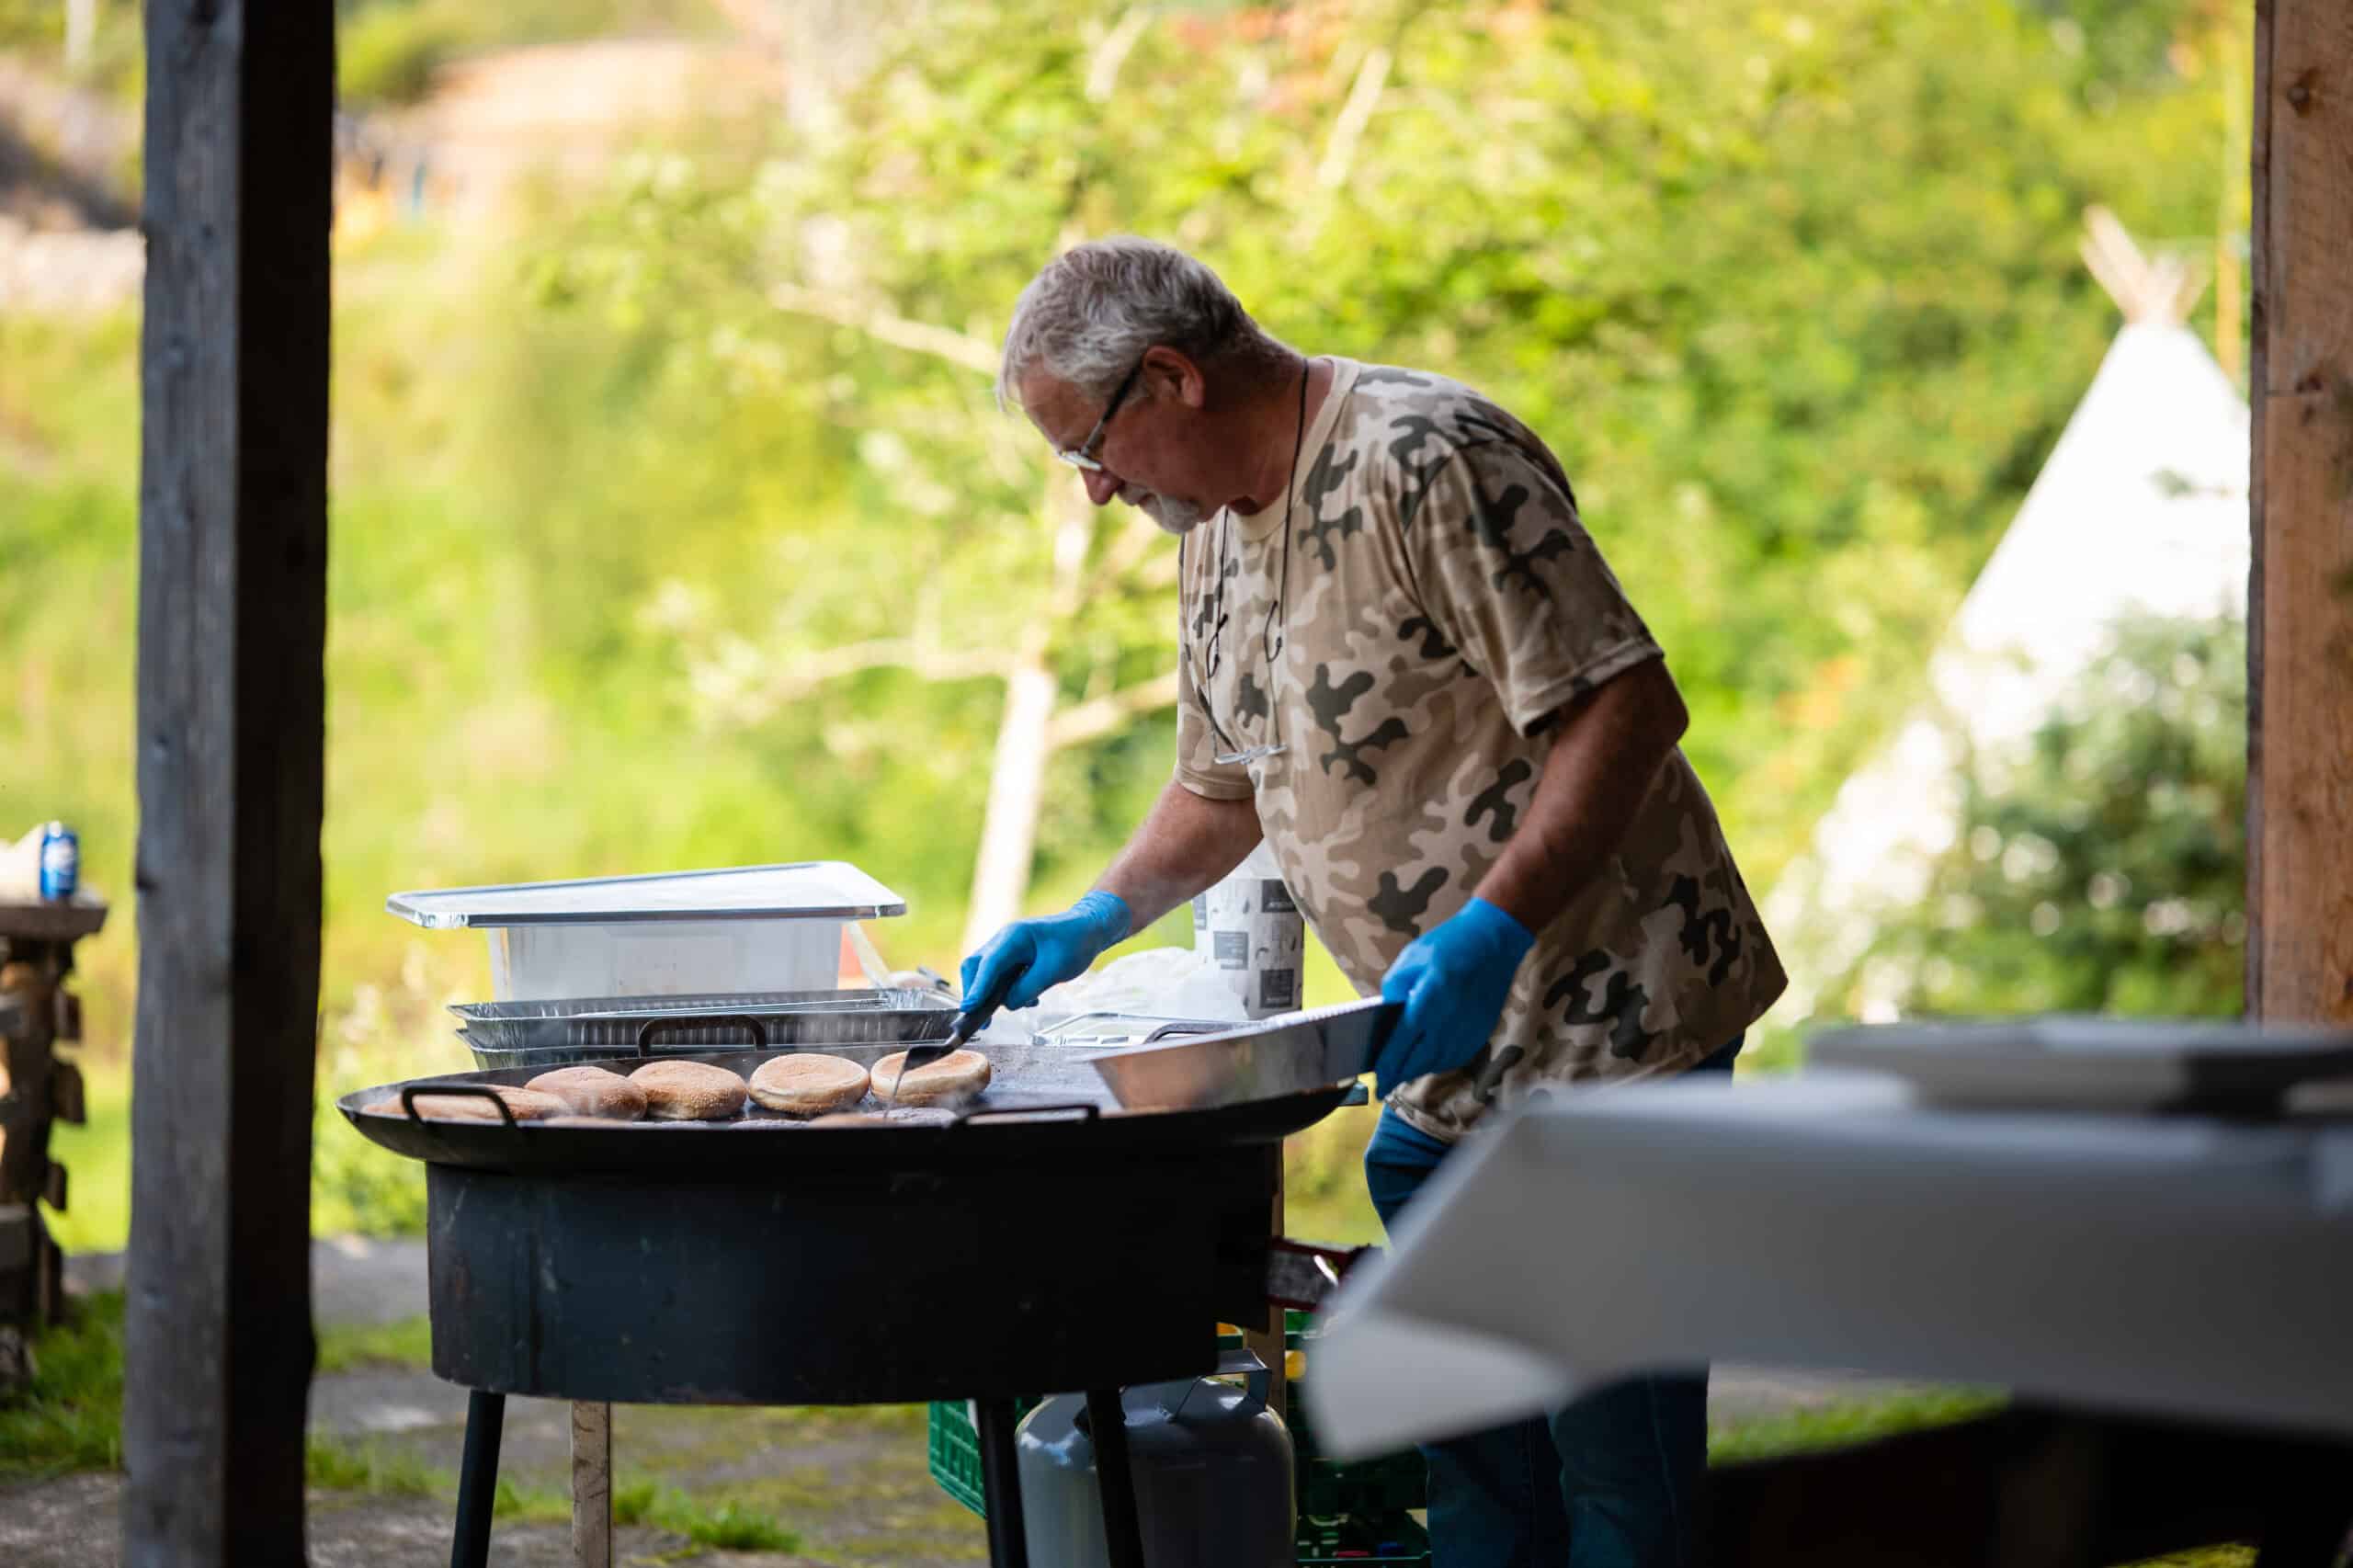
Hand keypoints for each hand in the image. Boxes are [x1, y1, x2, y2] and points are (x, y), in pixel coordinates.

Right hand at [958, 890, 1132, 1023]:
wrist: (1087, 930)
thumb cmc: (1074, 943)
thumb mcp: (1054, 970)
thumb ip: (1027, 988)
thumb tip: (1007, 1005)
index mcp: (1013, 937)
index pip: (988, 964)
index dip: (977, 988)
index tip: (969, 1009)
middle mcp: (1004, 941)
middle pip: (976, 968)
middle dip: (977, 993)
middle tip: (984, 1021)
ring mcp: (1005, 948)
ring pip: (985, 974)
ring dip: (995, 994)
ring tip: (1023, 1003)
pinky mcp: (1011, 958)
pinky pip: (999, 977)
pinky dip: (1008, 991)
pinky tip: (1030, 998)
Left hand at [1373, 897, 1534, 1098]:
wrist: (1494, 941)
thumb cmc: (1448, 944)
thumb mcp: (1411, 958)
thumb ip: (1394, 988)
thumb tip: (1387, 1015)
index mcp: (1428, 1001)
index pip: (1401, 1044)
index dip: (1388, 1067)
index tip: (1378, 1082)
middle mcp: (1449, 1022)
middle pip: (1419, 1061)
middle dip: (1399, 1075)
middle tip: (1384, 1084)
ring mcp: (1468, 1030)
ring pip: (1439, 1063)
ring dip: (1418, 1070)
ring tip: (1402, 1072)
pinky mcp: (1481, 1031)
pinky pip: (1456, 1056)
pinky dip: (1439, 1063)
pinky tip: (1428, 1059)